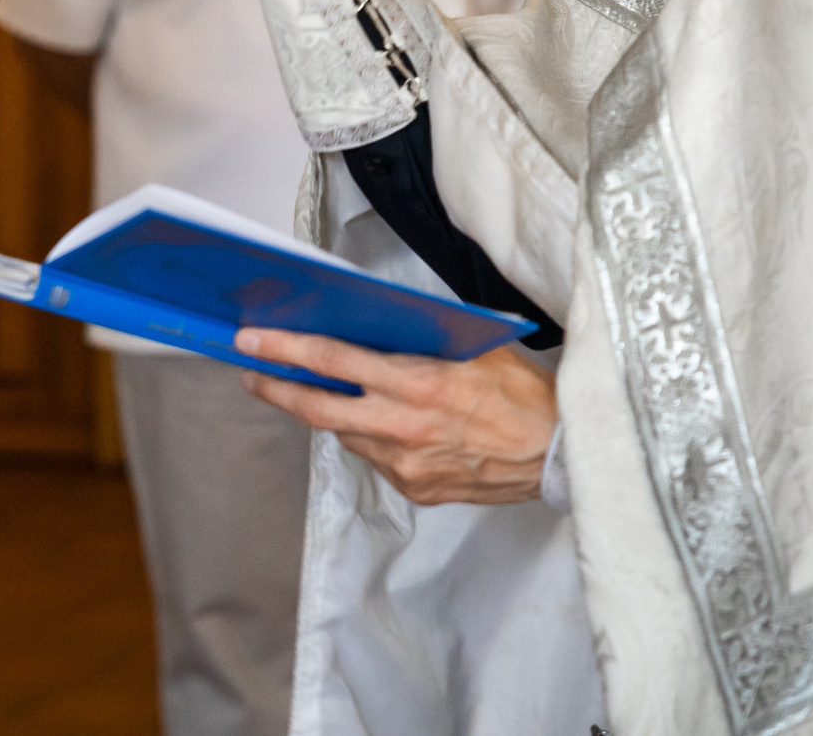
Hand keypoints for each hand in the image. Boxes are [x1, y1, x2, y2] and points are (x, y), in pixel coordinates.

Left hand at [233, 329, 555, 506]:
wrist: (562, 455)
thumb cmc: (522, 394)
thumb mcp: (471, 348)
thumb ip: (419, 340)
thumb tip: (370, 323)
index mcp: (417, 383)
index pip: (333, 361)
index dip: (285, 350)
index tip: (250, 341)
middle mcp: (403, 426)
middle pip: (317, 408)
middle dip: (276, 387)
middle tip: (250, 372)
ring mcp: (406, 464)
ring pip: (345, 433)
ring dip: (329, 412)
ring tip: (321, 391)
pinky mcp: (415, 489)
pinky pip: (375, 457)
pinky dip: (370, 437)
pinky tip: (383, 423)